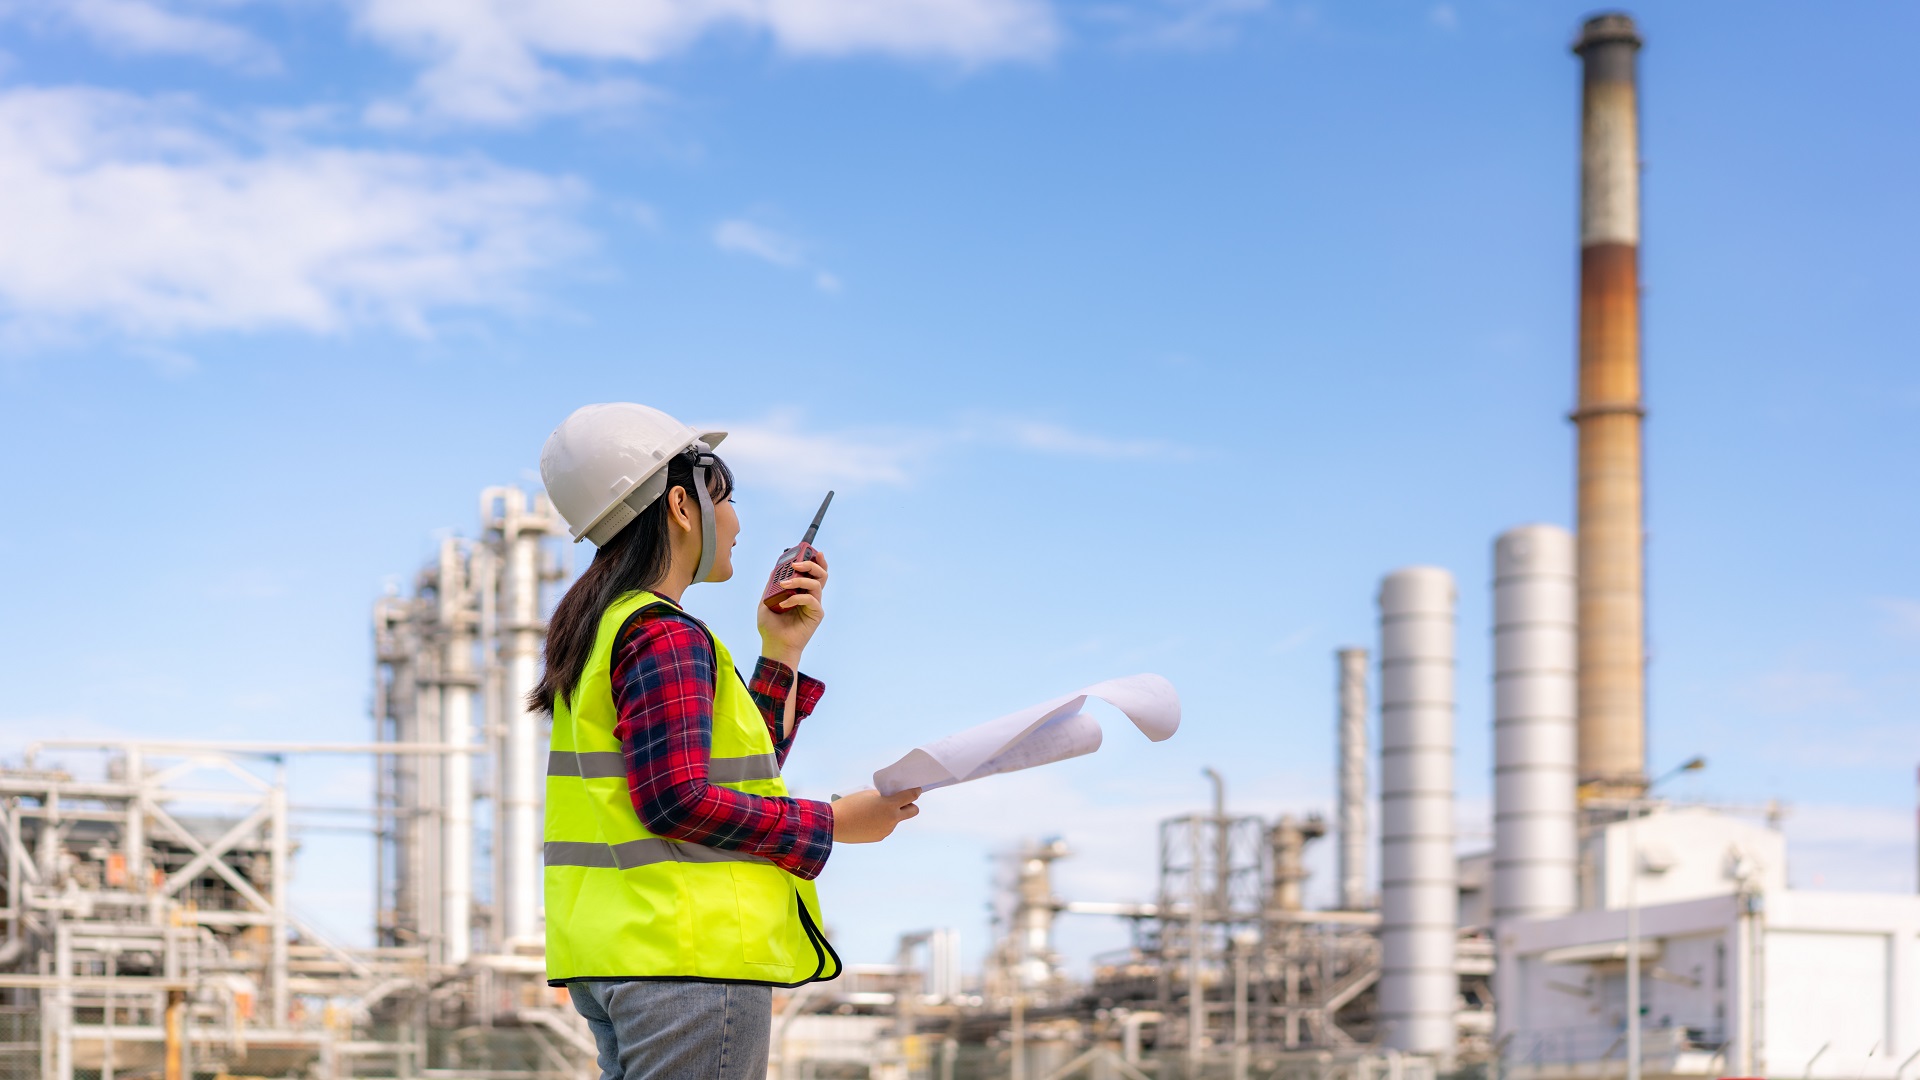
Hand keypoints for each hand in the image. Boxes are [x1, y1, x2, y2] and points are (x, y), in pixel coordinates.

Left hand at [757, 550, 827, 666]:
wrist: (774, 645)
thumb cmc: (771, 626)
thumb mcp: (766, 601)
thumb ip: (772, 585)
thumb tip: (775, 569)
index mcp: (801, 591)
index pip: (812, 572)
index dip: (815, 560)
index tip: (810, 550)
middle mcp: (810, 595)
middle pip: (821, 574)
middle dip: (811, 564)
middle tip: (796, 564)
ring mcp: (814, 604)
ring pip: (817, 584)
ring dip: (800, 580)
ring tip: (785, 584)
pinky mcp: (816, 614)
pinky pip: (810, 600)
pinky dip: (796, 598)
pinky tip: (784, 604)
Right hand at [830, 788, 921, 843]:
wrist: (835, 824)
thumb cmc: (850, 805)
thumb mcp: (868, 794)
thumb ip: (882, 796)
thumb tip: (888, 800)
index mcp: (890, 805)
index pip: (910, 796)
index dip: (915, 791)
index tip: (917, 789)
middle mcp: (892, 819)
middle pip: (913, 811)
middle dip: (910, 805)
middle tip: (902, 801)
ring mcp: (887, 830)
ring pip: (896, 820)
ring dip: (891, 815)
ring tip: (873, 811)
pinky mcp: (879, 837)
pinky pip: (885, 828)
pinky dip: (881, 823)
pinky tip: (867, 821)